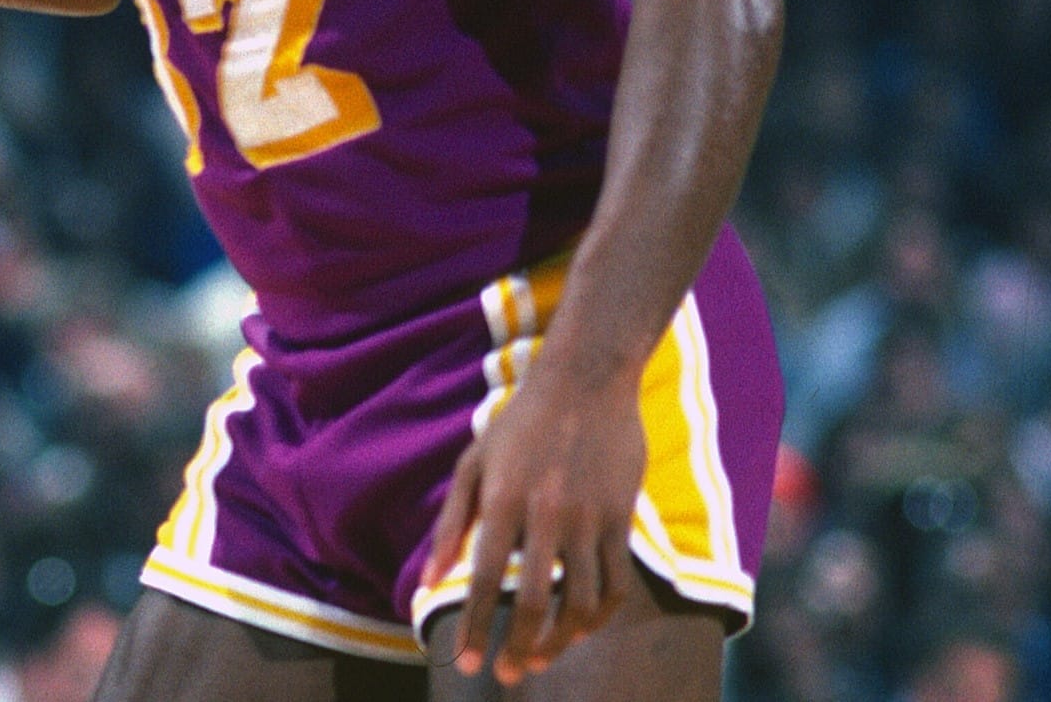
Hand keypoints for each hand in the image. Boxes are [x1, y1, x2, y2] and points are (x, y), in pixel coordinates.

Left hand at [424, 364, 644, 683]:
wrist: (587, 379)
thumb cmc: (520, 422)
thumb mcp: (473, 461)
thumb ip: (451, 523)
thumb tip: (428, 581)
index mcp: (502, 497)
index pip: (485, 578)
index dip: (476, 626)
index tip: (468, 664)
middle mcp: (546, 511)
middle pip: (536, 601)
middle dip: (519, 646)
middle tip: (506, 673)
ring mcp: (590, 516)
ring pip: (581, 601)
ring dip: (561, 641)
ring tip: (540, 658)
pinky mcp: (622, 516)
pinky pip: (616, 583)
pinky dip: (600, 617)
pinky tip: (582, 629)